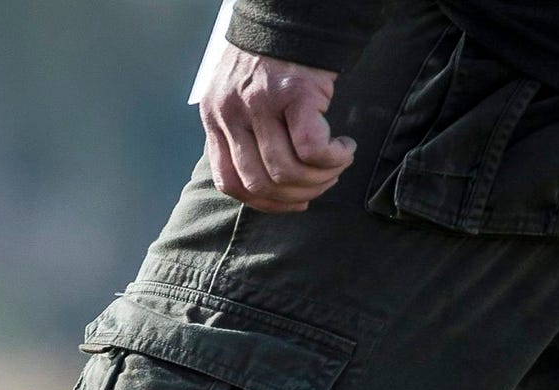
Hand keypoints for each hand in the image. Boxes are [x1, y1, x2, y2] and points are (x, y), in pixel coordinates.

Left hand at [198, 45, 353, 212]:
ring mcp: (260, 105)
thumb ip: (241, 132)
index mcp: (215, 118)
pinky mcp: (294, 95)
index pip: (229, 182)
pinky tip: (344, 148)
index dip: (263, 202)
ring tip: (337, 165)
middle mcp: (231, 114)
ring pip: (286, 171)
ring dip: (319, 178)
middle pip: (259, 183)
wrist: (292, 16)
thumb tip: (266, 180)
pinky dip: (332, 158)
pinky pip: (311, 148)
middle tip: (321, 185)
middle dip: (295, 195)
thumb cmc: (270, 59)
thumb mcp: (237, 95)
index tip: (290, 201)